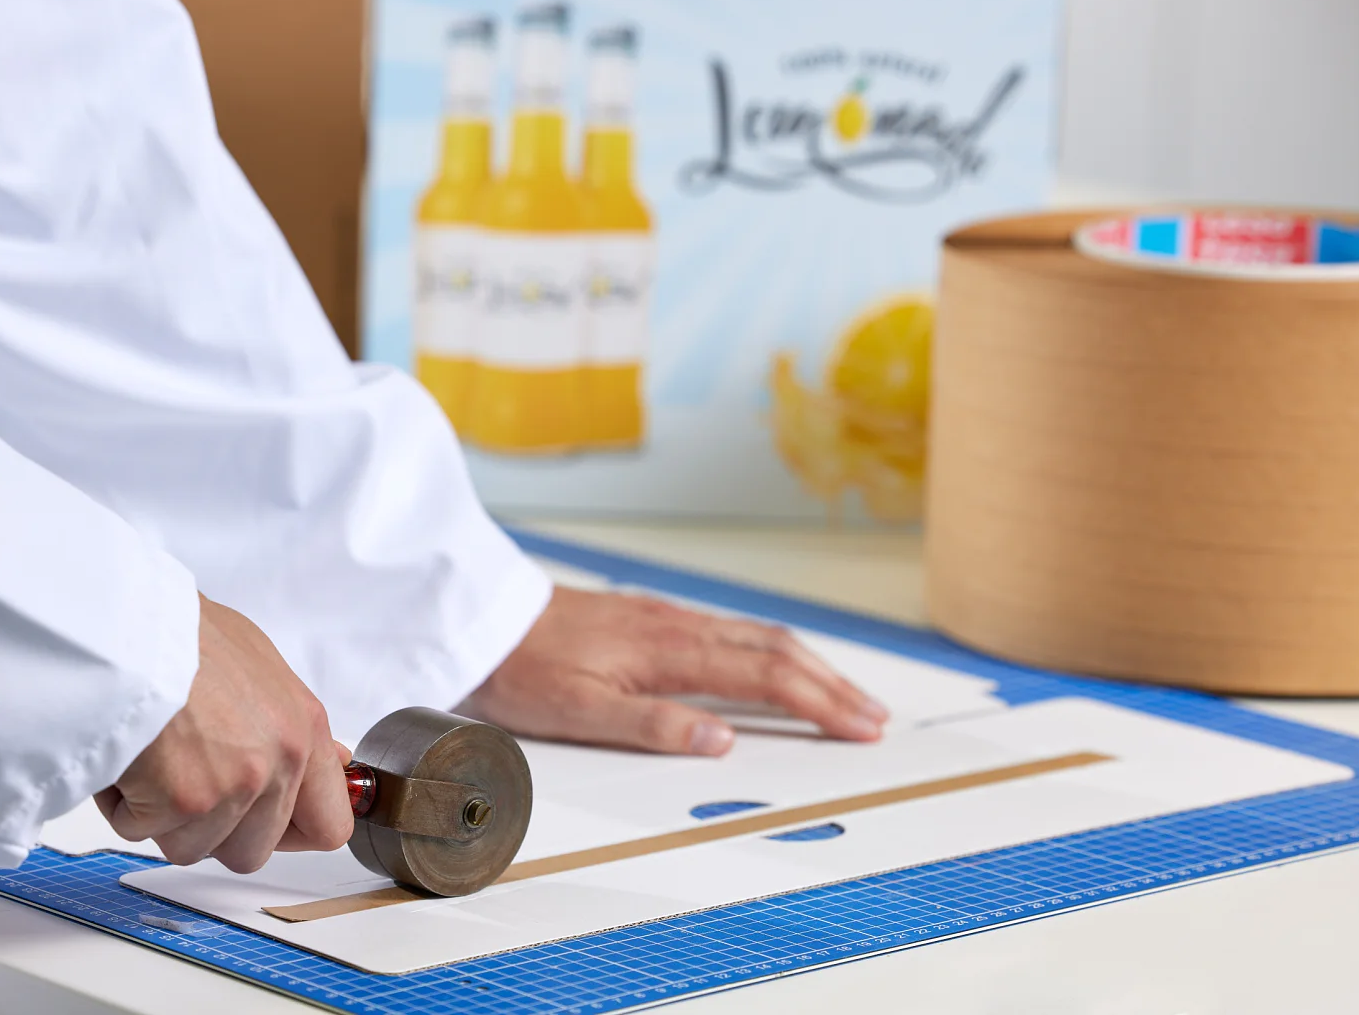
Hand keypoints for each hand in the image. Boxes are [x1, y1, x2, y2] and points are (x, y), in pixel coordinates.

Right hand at [95, 594, 354, 871]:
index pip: (331, 825)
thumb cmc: (183, 637)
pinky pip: (141, 830)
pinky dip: (123, 803)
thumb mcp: (262, 668)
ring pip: (192, 847)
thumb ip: (293, 728)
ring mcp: (232, 786)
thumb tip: (329, 761)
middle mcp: (278, 762)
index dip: (293, 835)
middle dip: (213, 830)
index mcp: (303, 730)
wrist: (127, 625)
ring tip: (155, 755)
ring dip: (163, 816)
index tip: (270, 826)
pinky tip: (127, 755)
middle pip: (251, 851)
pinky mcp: (181, 801)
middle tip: (187, 780)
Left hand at [460, 587, 888, 755]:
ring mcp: (669, 618)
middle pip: (777, 649)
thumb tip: (723, 740)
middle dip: (832, 684)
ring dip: (809, 666)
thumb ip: (653, 726)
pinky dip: (774, 654)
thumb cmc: (525, 668)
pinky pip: (733, 632)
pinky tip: (777, 667)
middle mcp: (678, 625)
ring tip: (844, 695)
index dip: (821, 702)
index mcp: (670, 648)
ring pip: (758, 637)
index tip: (861, 727)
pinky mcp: (654, 619)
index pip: (767, 674)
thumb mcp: (580, 711)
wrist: (484, 619)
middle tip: (874, 716)